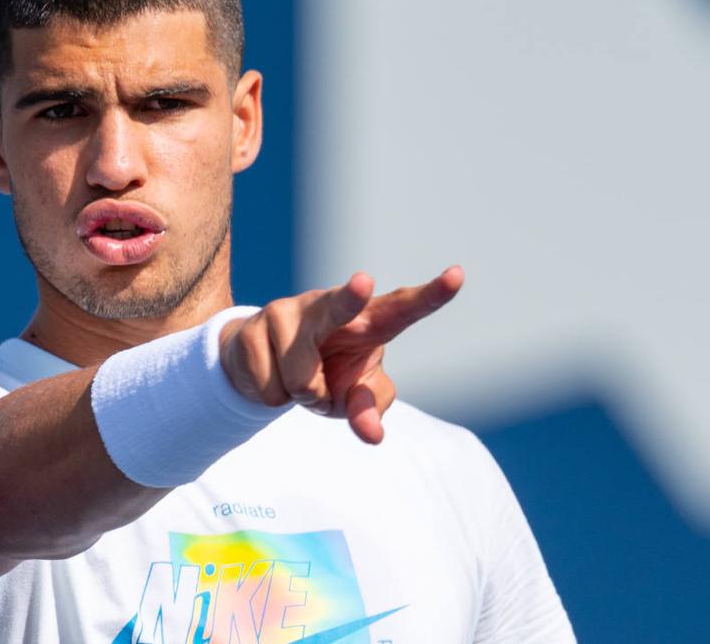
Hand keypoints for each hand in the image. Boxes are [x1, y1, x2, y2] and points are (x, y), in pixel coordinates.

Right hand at [218, 266, 463, 443]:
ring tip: (300, 382)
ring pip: (302, 378)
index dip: (431, 295)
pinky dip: (274, 397)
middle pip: (340, 305)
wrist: (262, 368)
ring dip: (302, 396)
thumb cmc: (326, 376)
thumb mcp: (353, 397)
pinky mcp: (251, 329)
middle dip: (350, 298)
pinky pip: (271, 387)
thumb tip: (373, 434)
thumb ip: (369, 410)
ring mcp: (286, 313)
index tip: (458, 276)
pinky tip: (272, 377)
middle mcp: (326, 307)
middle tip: (364, 282)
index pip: (403, 308)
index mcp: (366, 321)